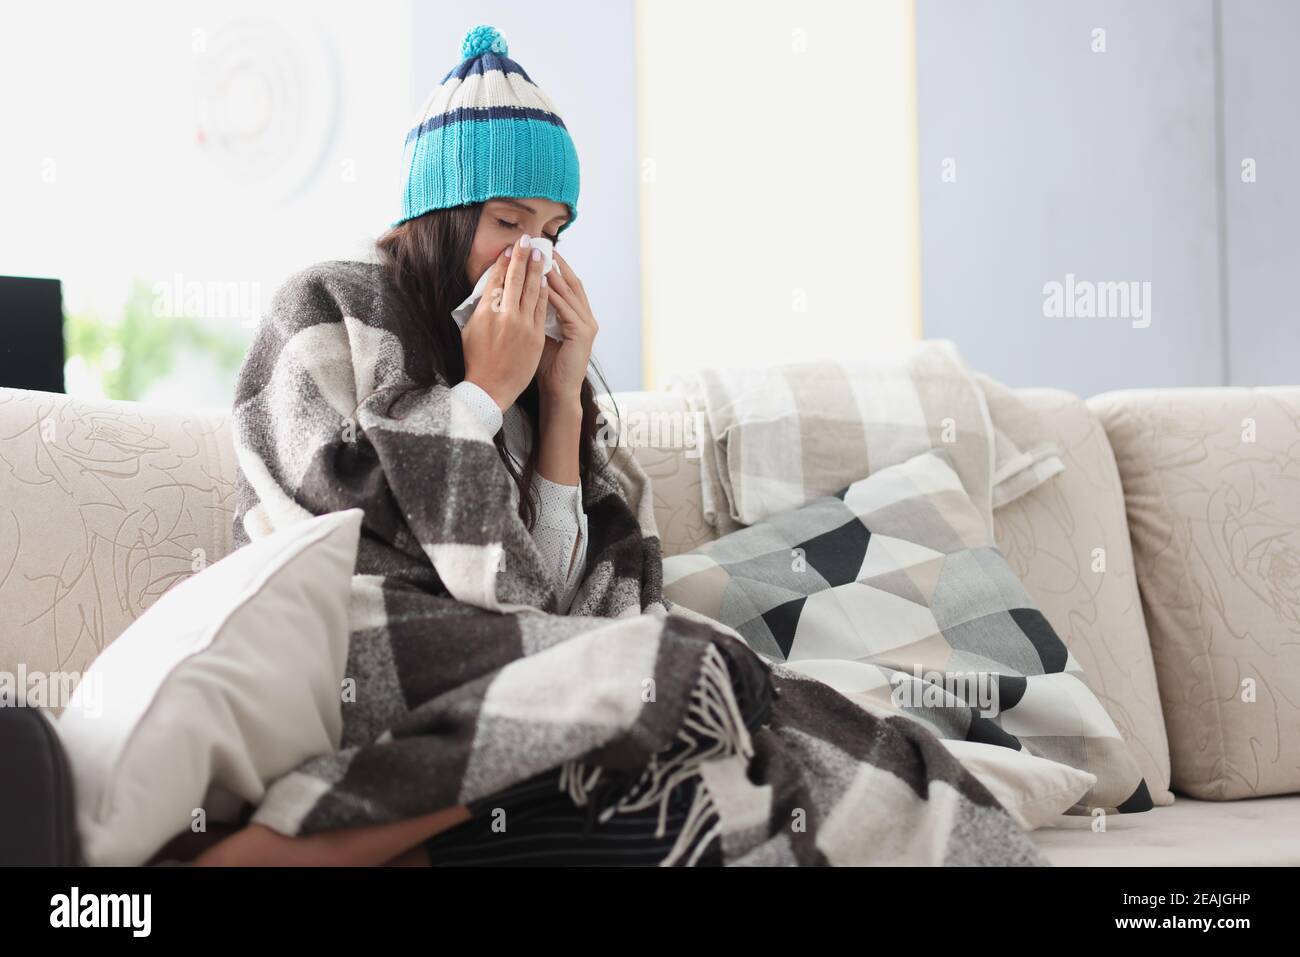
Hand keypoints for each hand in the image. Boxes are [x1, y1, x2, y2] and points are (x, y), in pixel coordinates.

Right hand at [461, 235, 549, 410]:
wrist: (491, 387)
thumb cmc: (477, 360)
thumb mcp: (470, 330)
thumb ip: (480, 308)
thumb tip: (488, 290)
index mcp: (485, 312)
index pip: (497, 279)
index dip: (505, 262)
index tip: (510, 248)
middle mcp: (504, 315)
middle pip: (515, 279)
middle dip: (522, 256)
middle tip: (527, 240)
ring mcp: (522, 324)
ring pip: (532, 290)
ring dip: (537, 269)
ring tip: (541, 254)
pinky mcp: (535, 335)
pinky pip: (542, 307)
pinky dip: (545, 291)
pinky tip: (547, 279)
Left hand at [535, 250, 597, 402]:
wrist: (558, 391)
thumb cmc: (544, 366)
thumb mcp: (538, 332)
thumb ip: (533, 313)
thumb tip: (513, 292)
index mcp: (576, 315)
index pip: (564, 284)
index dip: (552, 267)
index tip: (536, 250)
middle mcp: (585, 316)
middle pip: (571, 282)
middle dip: (556, 263)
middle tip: (541, 244)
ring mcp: (587, 324)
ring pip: (569, 292)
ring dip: (554, 274)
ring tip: (540, 257)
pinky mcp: (583, 333)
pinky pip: (566, 308)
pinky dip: (554, 295)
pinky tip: (542, 283)